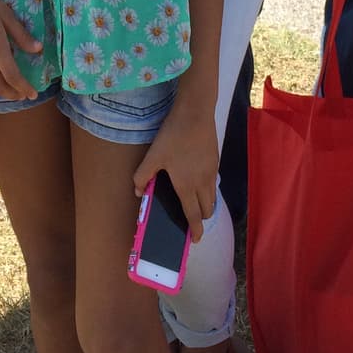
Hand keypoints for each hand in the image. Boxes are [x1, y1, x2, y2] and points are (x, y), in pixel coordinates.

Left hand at [133, 99, 217, 239]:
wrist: (196, 113)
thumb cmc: (173, 136)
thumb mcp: (153, 155)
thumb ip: (142, 176)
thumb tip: (137, 192)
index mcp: (187, 186)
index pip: (194, 216)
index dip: (195, 230)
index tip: (196, 240)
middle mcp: (203, 183)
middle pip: (207, 210)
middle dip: (201, 218)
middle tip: (192, 219)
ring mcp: (211, 171)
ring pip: (212, 197)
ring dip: (206, 204)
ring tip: (195, 202)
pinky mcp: (215, 160)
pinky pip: (213, 182)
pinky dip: (208, 189)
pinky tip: (198, 179)